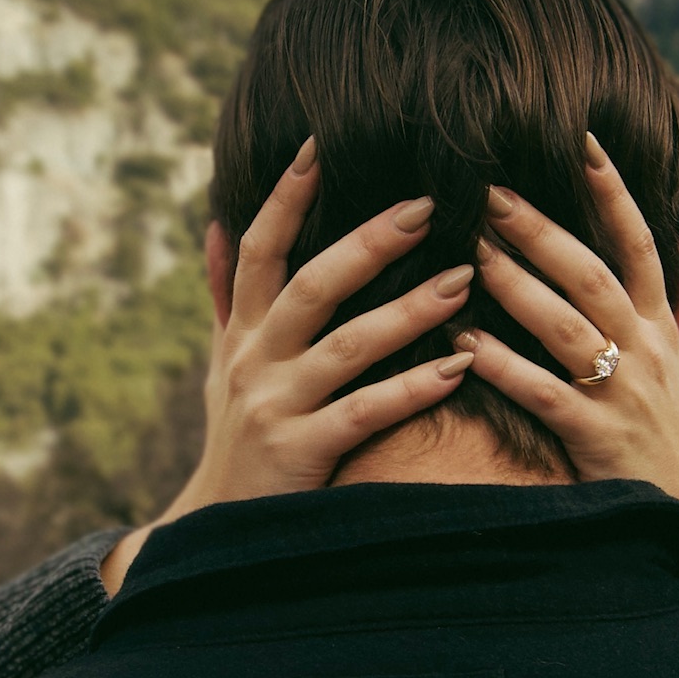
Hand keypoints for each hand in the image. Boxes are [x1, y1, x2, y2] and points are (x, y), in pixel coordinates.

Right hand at [101, 138, 474, 591]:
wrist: (217, 532)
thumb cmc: (236, 438)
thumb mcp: (223, 364)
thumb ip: (226, 295)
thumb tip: (215, 223)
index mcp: (244, 332)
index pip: (260, 248)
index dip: (285, 196)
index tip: (319, 144)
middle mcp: (256, 360)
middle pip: (312, 284)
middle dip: (368, 242)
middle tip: (426, 205)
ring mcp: (277, 406)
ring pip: (347, 345)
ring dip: (408, 310)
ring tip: (463, 280)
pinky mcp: (303, 452)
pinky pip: (365, 413)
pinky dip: (413, 389)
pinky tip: (459, 368)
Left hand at [456, 135, 678, 568]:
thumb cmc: (672, 428)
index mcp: (662, 324)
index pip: (639, 244)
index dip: (613, 192)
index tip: (582, 141)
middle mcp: (646, 349)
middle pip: (591, 274)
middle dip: (541, 231)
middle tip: (490, 191)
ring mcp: (621, 393)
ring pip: (566, 326)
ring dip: (516, 286)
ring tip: (469, 251)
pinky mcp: (595, 436)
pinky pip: (543, 392)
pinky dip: (503, 366)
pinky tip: (462, 343)